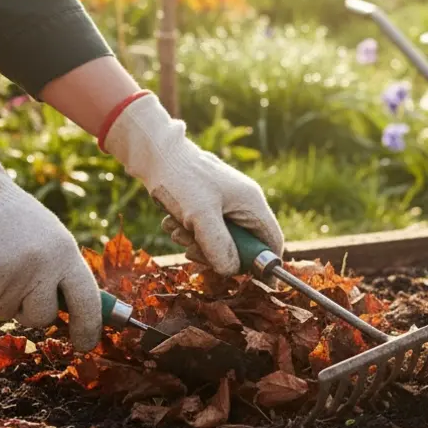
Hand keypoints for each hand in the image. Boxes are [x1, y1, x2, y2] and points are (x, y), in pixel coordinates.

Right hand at [0, 132, 102, 349]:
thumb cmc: (18, 223)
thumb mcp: (54, 240)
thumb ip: (64, 274)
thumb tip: (79, 315)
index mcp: (65, 255)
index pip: (87, 301)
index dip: (89, 327)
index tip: (85, 345)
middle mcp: (39, 269)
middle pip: (41, 318)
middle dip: (32, 310)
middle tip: (21, 282)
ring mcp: (5, 279)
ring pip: (5, 313)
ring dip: (0, 296)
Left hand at [100, 92, 282, 275]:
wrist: (155, 153)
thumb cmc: (181, 178)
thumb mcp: (200, 215)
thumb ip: (219, 245)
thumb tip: (232, 271)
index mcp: (252, 203)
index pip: (272, 241)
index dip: (262, 263)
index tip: (241, 274)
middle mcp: (243, 204)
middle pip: (243, 245)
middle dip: (216, 252)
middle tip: (192, 250)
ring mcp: (226, 204)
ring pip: (221, 240)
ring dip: (198, 243)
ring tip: (177, 230)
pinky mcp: (208, 204)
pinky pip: (206, 230)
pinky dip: (189, 232)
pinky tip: (173, 222)